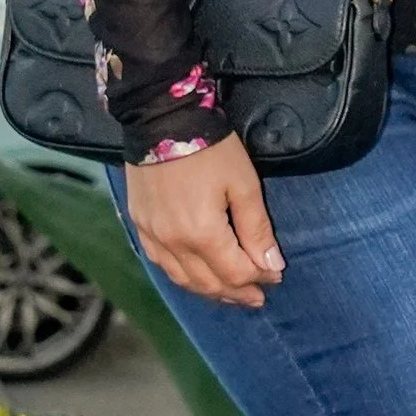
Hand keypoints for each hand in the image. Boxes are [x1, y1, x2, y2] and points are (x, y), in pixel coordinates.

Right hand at [125, 134, 283, 305]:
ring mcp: (152, 236)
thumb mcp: (244, 185)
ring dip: (210, 291)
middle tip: (257, 297)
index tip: (276, 276)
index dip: (259, 278)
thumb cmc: (210, 148)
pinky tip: (196, 277)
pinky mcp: (140, 226)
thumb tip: (272, 267)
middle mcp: (173, 244)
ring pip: (183, 280)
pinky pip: (162, 265)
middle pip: (209, 283)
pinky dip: (183, 276)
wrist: (161, 118)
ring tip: (231, 294)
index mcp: (202, 234)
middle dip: (237, 293)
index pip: (235, 273)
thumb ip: (256, 230)